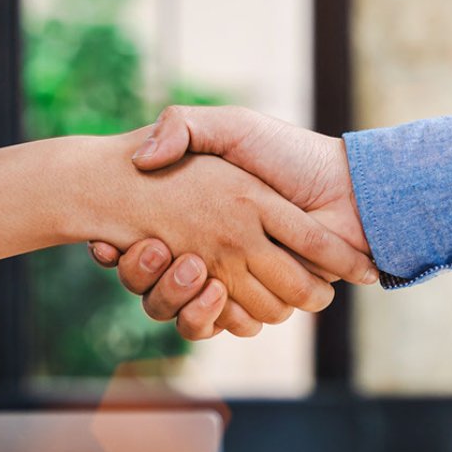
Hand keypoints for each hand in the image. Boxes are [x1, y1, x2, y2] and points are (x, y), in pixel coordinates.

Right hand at [90, 107, 371, 338]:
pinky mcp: (255, 303)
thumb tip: (139, 160)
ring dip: (173, 295)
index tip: (107, 244)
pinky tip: (211, 287)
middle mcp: (208, 254)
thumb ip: (181, 127)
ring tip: (190, 264)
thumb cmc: (287, 153)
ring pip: (178, 310)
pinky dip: (207, 315)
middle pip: (150, 285)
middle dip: (142, 275)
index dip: (114, 252)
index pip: (135, 246)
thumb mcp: (229, 127)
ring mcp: (231, 281)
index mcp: (195, 218)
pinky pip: (216, 324)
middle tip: (151, 249)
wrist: (344, 189)